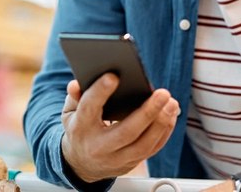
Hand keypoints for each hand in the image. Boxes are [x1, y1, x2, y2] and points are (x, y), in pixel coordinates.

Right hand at [60, 74, 180, 182]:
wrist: (81, 164)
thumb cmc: (79, 130)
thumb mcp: (69, 113)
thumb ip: (75, 96)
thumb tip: (76, 84)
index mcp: (81, 128)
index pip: (89, 109)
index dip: (100, 92)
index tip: (114, 76)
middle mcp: (99, 146)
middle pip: (126, 132)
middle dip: (147, 112)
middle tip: (162, 93)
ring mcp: (116, 159)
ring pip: (143, 145)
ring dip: (161, 123)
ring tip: (171, 103)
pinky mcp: (130, 163)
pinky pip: (152, 149)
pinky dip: (164, 132)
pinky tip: (171, 115)